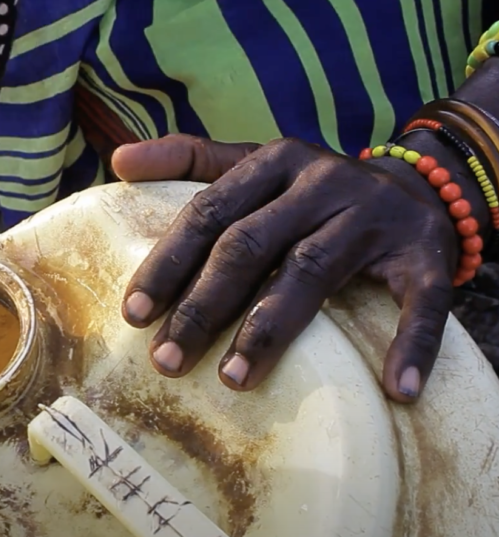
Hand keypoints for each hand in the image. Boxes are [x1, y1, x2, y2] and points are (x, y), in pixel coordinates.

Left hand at [111, 134, 474, 402]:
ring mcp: (375, 216)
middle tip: (167, 361)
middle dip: (202, 307)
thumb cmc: (310, 189)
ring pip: (311, 272)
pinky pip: (419, 301)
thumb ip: (189, 159)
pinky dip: (410, 343)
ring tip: (235, 379)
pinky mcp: (426, 254)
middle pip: (249, 245)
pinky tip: (395, 386)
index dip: (169, 263)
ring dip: (270, 330)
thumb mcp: (255, 162)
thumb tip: (118, 161)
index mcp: (275, 161)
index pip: (209, 212)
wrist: (418, 186)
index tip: (134, 314)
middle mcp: (323, 182)